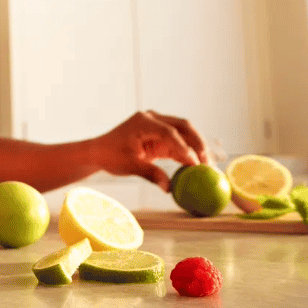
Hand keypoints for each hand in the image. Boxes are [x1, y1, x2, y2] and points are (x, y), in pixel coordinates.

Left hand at [95, 110, 209, 191]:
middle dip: (197, 143)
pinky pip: (177, 142)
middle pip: (182, 126)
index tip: (194, 162)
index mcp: (143, 121)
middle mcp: (153, 119)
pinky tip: (195, 167)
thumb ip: (150, 174)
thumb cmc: (110, 156)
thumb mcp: (130, 166)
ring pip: (184, 133)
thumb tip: (169, 188)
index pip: (169, 132)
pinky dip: (186, 153)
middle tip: (208, 162)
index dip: (183, 147)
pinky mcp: (160, 135)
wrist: (99, 151)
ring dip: (196, 148)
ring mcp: (157, 125)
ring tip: (207, 166)